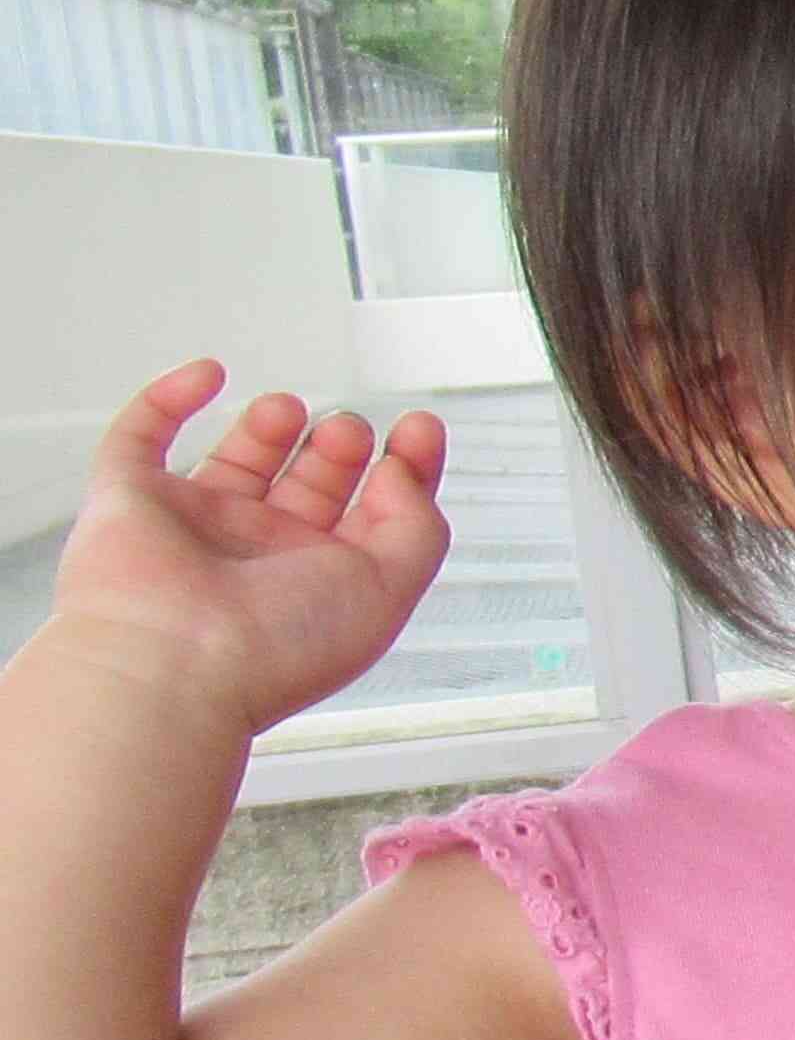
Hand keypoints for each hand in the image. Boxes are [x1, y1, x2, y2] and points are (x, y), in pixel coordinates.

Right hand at [36, 365, 446, 735]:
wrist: (172, 666)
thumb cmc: (276, 645)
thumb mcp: (391, 587)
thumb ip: (417, 524)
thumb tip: (398, 470)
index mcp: (320, 584)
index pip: (372, 515)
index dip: (403, 468)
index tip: (419, 429)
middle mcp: (258, 558)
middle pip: (308, 485)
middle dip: (338, 446)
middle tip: (346, 429)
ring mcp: (192, 528)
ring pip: (236, 461)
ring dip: (269, 424)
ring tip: (288, 411)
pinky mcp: (129, 502)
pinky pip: (139, 438)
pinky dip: (168, 397)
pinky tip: (208, 373)